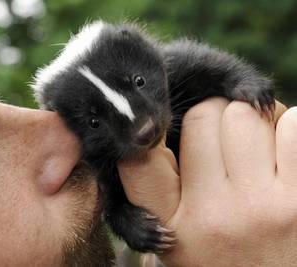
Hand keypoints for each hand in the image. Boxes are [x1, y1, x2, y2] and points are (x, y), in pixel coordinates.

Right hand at [119, 97, 296, 265]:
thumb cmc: (225, 253)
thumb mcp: (175, 234)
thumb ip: (156, 187)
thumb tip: (152, 128)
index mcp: (172, 222)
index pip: (140, 157)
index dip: (150, 132)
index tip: (164, 134)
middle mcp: (210, 213)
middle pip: (201, 116)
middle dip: (213, 118)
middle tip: (222, 143)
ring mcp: (258, 204)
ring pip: (244, 112)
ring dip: (250, 121)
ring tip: (253, 147)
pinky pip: (291, 124)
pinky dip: (285, 127)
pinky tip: (280, 151)